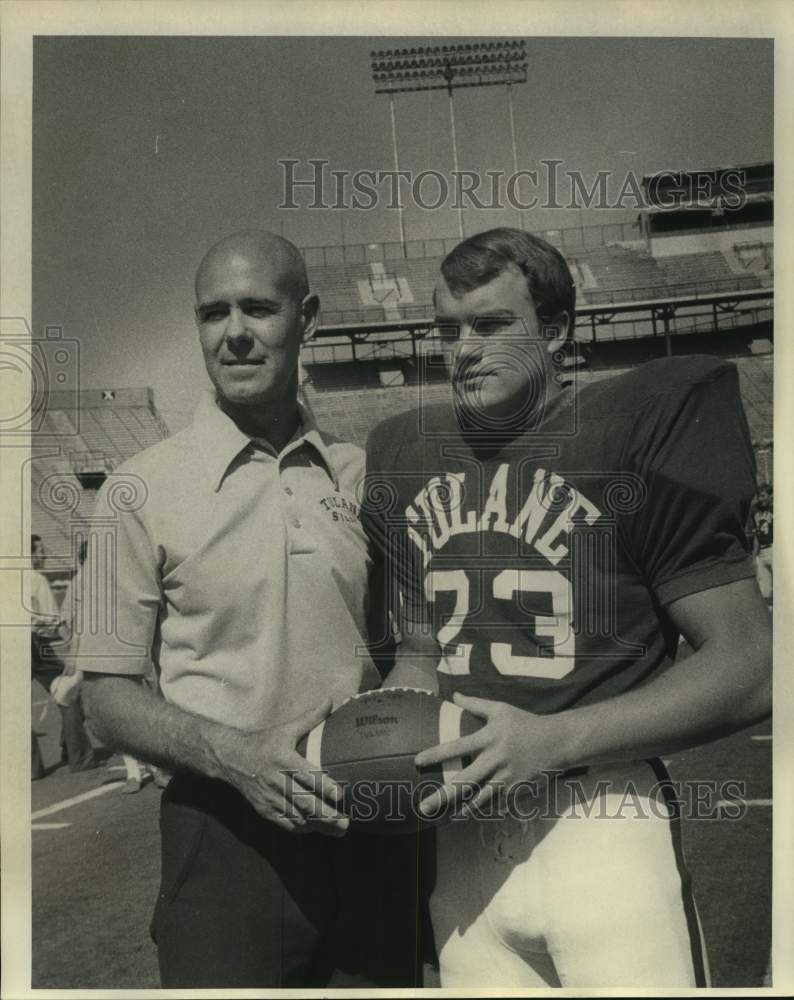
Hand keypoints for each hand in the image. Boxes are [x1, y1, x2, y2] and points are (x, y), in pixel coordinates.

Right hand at [218, 700, 348, 835]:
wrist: (231, 759)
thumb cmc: (264, 742)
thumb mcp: (286, 728)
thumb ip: (310, 718)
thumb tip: (330, 701)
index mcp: (283, 759)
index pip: (307, 775)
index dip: (324, 786)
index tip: (340, 795)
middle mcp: (276, 780)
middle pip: (304, 801)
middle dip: (326, 814)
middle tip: (346, 822)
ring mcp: (269, 797)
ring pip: (296, 816)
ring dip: (317, 825)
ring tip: (338, 830)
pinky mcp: (264, 809)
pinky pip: (284, 822)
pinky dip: (301, 828)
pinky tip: (316, 829)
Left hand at [414, 693, 573, 816]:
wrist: (557, 742)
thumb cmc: (525, 723)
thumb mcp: (501, 709)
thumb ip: (475, 704)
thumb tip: (453, 695)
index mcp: (490, 738)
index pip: (458, 747)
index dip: (437, 754)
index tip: (417, 761)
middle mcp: (496, 760)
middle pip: (465, 782)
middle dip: (443, 796)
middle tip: (423, 806)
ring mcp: (507, 779)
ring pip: (480, 800)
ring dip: (461, 811)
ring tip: (444, 818)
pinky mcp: (517, 792)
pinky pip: (496, 805)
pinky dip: (482, 812)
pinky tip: (468, 817)